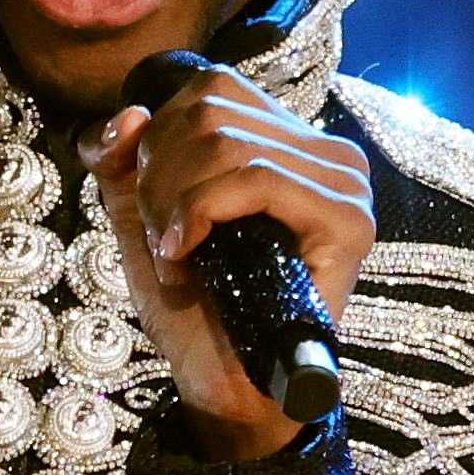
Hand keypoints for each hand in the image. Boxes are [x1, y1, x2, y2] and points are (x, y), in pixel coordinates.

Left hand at [79, 65, 374, 458]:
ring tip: (177, 256)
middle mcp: (326, 152)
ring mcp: (344, 183)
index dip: (156, 140)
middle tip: (164, 241)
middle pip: (210, 109)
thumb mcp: (144, 215)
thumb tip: (129, 113)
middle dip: (159, 178)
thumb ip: (124, 158)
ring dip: (173, 203)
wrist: (226, 387)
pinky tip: (188, 255)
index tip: (151, 210)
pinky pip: (255, 178)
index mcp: (288, 141)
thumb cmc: (196, 306)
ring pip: (226, 140)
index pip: (210, 88)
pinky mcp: (348, 220)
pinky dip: (201, 214)